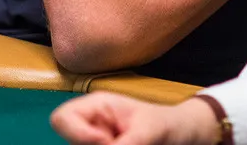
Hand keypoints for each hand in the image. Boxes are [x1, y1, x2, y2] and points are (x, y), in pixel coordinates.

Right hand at [50, 93, 221, 144]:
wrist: (184, 136)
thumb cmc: (168, 124)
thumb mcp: (150, 131)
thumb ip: (127, 142)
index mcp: (96, 106)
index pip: (62, 118)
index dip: (77, 134)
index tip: (105, 141)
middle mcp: (90, 125)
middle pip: (69, 141)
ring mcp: (96, 141)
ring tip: (134, 144)